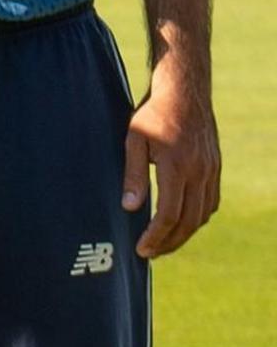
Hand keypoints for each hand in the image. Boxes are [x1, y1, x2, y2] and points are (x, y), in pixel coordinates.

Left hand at [123, 55, 220, 257]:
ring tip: (164, 243)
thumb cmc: (152, 115)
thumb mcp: (134, 142)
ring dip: (185, 233)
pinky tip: (183, 222)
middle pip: (188, 220)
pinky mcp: (216, 166)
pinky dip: (198, 217)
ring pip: (203, 213)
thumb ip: (132, 175)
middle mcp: (199, 172)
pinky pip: (211, 200)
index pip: (168, 214)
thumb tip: (130, 208)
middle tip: (150, 254)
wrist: (185, 92)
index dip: (155, 236)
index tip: (142, 250)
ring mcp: (211, 169)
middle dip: (169, 242)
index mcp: (177, 167)